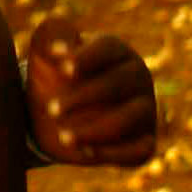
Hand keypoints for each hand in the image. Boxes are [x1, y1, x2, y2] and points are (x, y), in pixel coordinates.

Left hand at [24, 18, 159, 167]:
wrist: (59, 115)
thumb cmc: (54, 76)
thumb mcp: (46, 53)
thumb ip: (50, 37)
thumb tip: (60, 48)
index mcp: (116, 50)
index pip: (106, 48)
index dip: (86, 59)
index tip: (62, 69)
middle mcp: (137, 77)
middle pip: (116, 83)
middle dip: (82, 97)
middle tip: (51, 110)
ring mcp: (145, 109)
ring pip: (128, 118)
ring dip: (94, 129)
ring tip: (63, 136)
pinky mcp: (145, 142)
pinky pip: (139, 150)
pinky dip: (113, 153)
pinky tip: (85, 152)